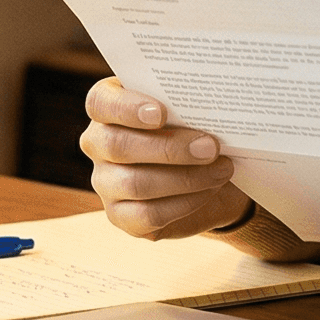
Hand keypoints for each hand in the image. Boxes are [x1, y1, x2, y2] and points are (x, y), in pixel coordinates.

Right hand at [80, 79, 252, 238]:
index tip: (161, 113)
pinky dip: (185, 203)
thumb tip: (207, 106)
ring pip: (134, 183)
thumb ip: (186, 103)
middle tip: (210, 147)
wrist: (209, 171)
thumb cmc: (194, 128)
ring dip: (185, 178)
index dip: (127, 108)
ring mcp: (105, 182)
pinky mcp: (120, 216)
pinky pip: (147, 214)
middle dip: (169, 148)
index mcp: (108, 107)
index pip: (100, 103)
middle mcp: (98, 143)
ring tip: (221, 169)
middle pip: (117, 146)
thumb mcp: (190, 109)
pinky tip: (209, 190)